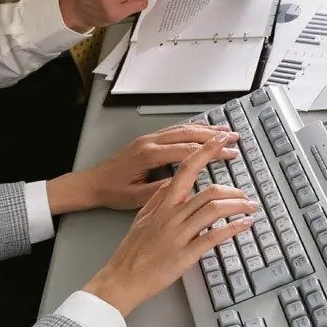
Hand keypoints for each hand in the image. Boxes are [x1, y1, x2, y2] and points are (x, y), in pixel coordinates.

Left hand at [46, 125, 238, 213]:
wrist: (92, 184)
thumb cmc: (112, 192)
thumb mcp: (137, 198)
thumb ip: (162, 190)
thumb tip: (186, 185)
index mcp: (150, 155)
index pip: (188, 150)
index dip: (211, 151)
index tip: (229, 153)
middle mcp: (150, 142)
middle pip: (188, 133)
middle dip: (213, 135)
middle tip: (234, 138)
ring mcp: (149, 138)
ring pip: (182, 128)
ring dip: (205, 129)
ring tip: (225, 131)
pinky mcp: (147, 140)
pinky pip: (174, 129)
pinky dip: (192, 128)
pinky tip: (203, 130)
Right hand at [84, 134, 256, 316]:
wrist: (123, 277)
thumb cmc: (132, 250)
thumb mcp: (142, 217)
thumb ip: (158, 199)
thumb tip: (171, 183)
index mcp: (163, 204)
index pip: (186, 170)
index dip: (205, 152)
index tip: (219, 141)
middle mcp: (172, 215)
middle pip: (209, 192)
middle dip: (233, 190)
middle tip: (245, 194)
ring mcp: (180, 234)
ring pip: (214, 210)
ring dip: (238, 206)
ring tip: (249, 207)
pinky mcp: (186, 254)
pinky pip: (214, 237)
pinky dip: (233, 228)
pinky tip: (244, 225)